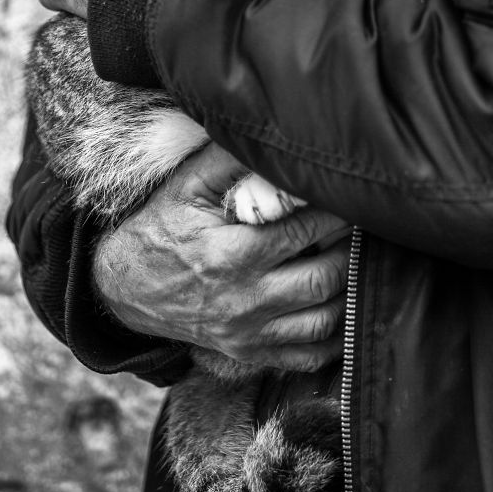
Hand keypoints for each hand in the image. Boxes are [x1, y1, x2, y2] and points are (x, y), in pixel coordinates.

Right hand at [93, 145, 350, 371]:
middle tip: (369, 228)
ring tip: (361, 261)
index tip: (354, 195)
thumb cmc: (159, 228)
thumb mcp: (186, 186)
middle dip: (352, 251)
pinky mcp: (249, 353)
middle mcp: (245, 300)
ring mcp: (249, 333)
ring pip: (324, 321)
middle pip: (324, 279)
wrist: (123, 287)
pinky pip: (307, 356)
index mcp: (232, 255)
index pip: (305, 231)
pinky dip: (336, 338)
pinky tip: (347, 310)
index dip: (337, 212)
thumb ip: (228, 160)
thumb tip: (267, 135)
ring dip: (351, 293)